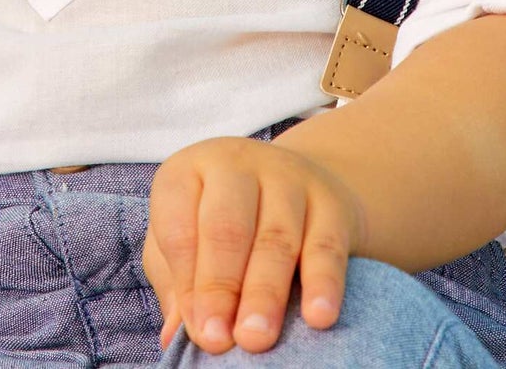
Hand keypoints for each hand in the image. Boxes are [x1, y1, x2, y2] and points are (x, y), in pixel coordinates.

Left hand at [141, 136, 366, 355]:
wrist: (293, 183)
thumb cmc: (221, 222)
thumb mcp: (186, 242)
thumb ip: (177, 285)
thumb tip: (174, 337)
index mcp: (190, 171)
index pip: (180, 226)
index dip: (186, 280)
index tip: (196, 329)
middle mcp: (237, 165)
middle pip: (227, 227)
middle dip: (221, 286)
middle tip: (219, 339)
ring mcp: (288, 177)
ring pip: (277, 238)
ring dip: (266, 294)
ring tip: (256, 338)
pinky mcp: (331, 201)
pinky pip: (327, 245)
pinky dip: (324, 283)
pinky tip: (317, 317)